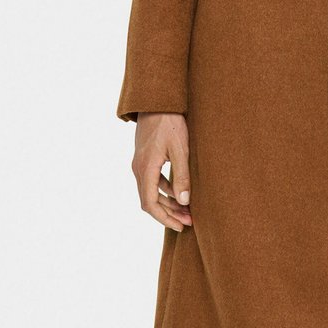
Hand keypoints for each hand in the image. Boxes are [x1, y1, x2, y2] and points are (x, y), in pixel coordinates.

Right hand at [131, 112, 193, 232]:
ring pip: (151, 191)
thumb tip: (184, 202)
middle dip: (169, 214)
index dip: (164, 219)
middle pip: (150, 201)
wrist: (157, 101)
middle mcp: (138, 169)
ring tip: (188, 210)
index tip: (180, 226)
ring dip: (168, 202)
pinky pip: (153, 181)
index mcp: (145, 169)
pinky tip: (180, 192)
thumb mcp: (180, 149)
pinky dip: (166, 190)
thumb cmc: (170, 123)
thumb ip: (182, 176)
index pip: (150, 204)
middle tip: (189, 222)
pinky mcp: (146, 158)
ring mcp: (140, 163)